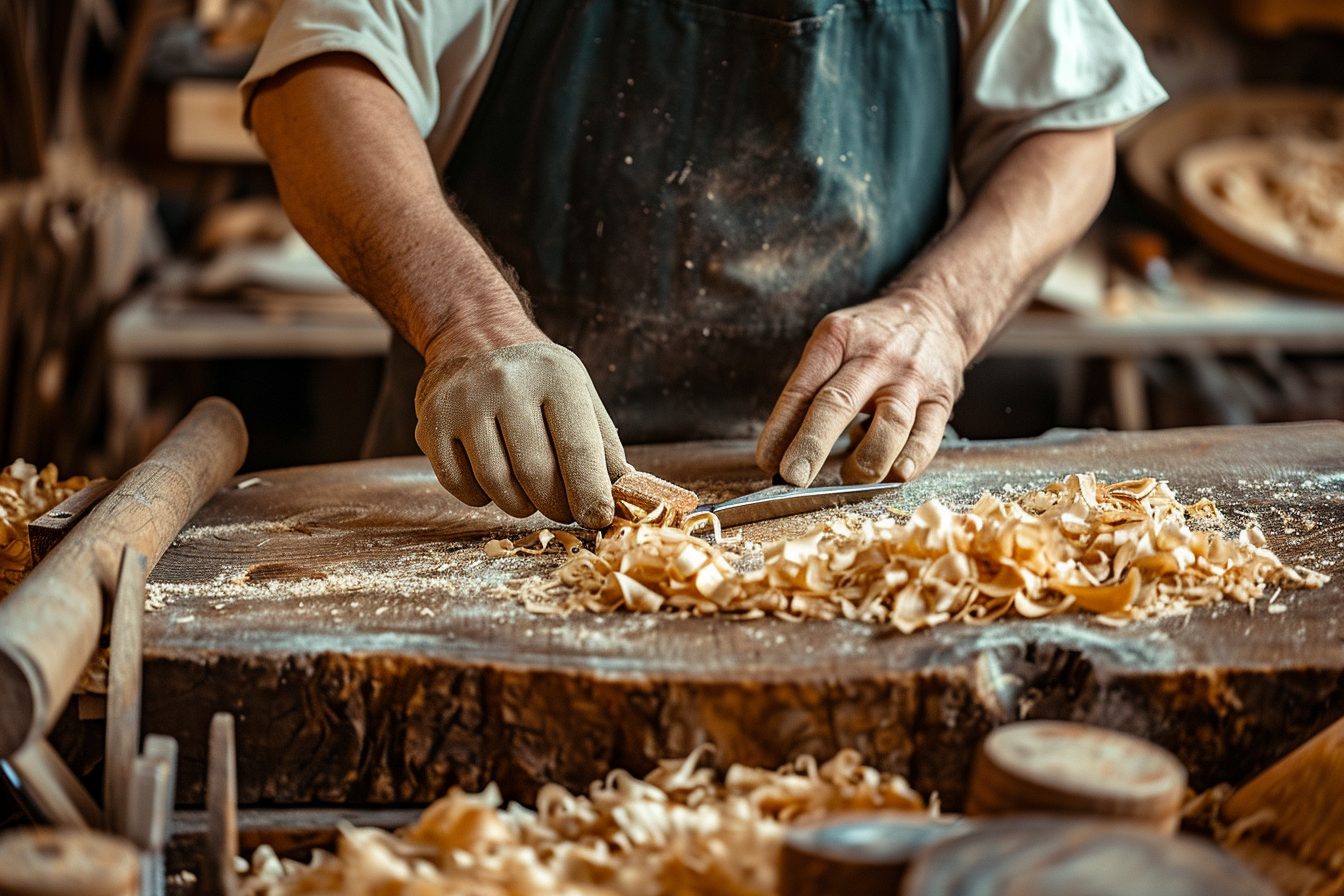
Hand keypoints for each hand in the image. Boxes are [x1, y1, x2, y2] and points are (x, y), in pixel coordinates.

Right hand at [415, 342, 629, 526]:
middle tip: (563, 510)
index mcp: (555, 375)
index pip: (577, 448)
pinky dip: (481, 497)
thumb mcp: (580, 397)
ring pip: (497, 485)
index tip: (598, 519)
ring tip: (530, 493)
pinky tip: (492, 478)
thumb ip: (604, 449)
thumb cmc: (539, 381)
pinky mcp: (431, 422)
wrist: (476, 341)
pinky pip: (459, 486)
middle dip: (556, 505)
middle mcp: (506, 382)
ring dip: (519, 504)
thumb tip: (623, 501)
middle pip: (536, 474)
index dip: (589, 492)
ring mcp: (463, 401)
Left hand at [756, 292, 967, 485]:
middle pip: (838, 403)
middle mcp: (876, 356)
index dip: (781, 428)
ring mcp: (912, 378)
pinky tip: (894, 474)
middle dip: (812, 444)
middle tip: (793, 478)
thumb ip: (810, 390)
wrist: (935, 313)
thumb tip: (780, 450)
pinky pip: (926, 437)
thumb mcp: (835, 344)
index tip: (767, 462)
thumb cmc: (871, 339)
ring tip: (847, 478)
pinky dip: (910, 461)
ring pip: (890, 424)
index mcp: (838, 338)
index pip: (802, 388)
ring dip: (865, 461)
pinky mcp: (941, 399)